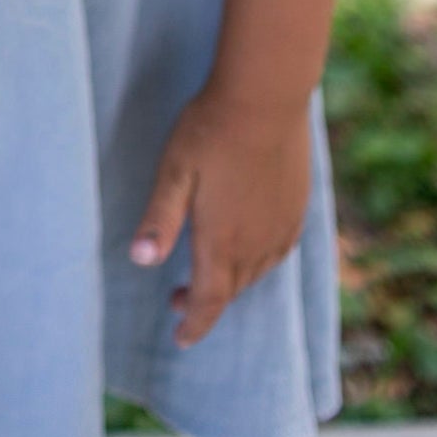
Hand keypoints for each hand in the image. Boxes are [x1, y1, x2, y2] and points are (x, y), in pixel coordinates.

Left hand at [128, 85, 310, 348]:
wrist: (266, 98)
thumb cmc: (210, 131)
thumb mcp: (173, 172)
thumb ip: (159, 218)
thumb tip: (139, 261)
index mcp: (222, 242)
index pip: (208, 301)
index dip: (194, 324)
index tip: (180, 338)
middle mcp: (256, 244)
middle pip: (231, 290)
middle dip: (205, 302)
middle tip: (179, 300)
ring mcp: (282, 227)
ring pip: (256, 272)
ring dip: (231, 281)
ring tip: (210, 274)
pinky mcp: (297, 208)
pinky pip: (279, 250)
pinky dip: (259, 260)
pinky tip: (249, 244)